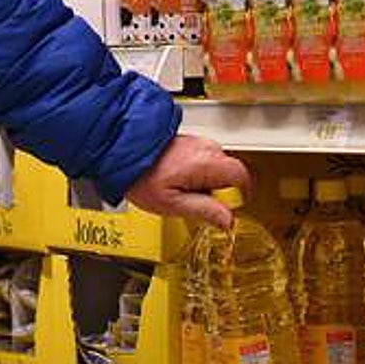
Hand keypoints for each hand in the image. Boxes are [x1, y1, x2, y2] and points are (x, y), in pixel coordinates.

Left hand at [127, 135, 252, 229]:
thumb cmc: (143, 178)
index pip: (242, 178)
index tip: (230, 208)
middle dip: (221, 190)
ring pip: (218, 167)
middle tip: (199, 203)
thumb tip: (228, 221)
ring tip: (184, 191)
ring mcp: (199, 143)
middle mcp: (207, 149)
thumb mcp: (174, 204)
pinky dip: (199, 172)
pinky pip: (205, 160)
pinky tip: (180, 180)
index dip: (241, 196)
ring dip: (209, 181)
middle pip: (230, 173)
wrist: (122, 154)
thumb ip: (205, 211)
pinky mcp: (190, 143)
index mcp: (208, 164)